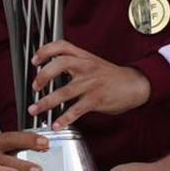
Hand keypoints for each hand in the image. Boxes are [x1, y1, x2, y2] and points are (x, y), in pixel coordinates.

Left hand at [27, 40, 150, 127]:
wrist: (134, 84)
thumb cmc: (111, 76)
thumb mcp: (93, 63)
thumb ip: (74, 63)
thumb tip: (51, 70)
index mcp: (84, 57)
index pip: (62, 46)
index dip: (45, 51)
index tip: (34, 60)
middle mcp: (86, 67)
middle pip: (60, 64)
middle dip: (43, 76)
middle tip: (35, 87)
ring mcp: (91, 83)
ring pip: (64, 91)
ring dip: (46, 102)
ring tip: (35, 109)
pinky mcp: (96, 99)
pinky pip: (77, 110)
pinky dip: (64, 118)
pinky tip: (57, 124)